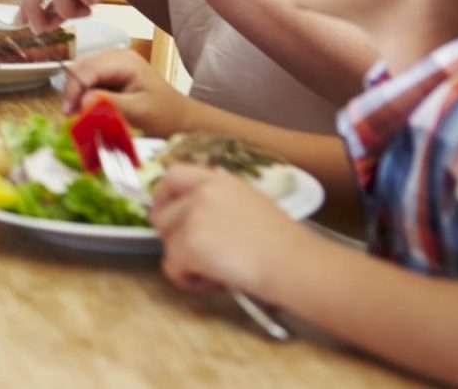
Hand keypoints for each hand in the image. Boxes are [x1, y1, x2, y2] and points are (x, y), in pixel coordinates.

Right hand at [59, 48, 195, 138]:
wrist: (181, 120)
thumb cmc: (165, 116)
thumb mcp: (139, 112)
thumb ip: (110, 104)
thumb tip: (82, 100)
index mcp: (124, 61)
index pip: (87, 69)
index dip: (74, 89)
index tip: (67, 112)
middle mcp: (115, 56)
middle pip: (81, 68)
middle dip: (73, 91)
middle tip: (71, 116)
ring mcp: (112, 64)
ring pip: (82, 74)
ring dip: (77, 94)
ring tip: (78, 114)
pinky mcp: (110, 75)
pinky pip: (89, 81)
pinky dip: (84, 96)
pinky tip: (87, 109)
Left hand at [151, 165, 300, 296]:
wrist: (295, 264)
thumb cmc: (283, 244)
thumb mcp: (250, 203)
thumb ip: (218, 202)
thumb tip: (194, 215)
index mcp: (217, 179)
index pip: (171, 175)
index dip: (163, 197)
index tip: (168, 217)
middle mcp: (200, 191)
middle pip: (162, 215)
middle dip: (174, 238)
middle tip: (198, 255)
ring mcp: (192, 216)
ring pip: (167, 244)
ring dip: (185, 263)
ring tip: (217, 272)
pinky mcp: (188, 244)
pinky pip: (172, 267)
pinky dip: (188, 281)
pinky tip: (215, 282)